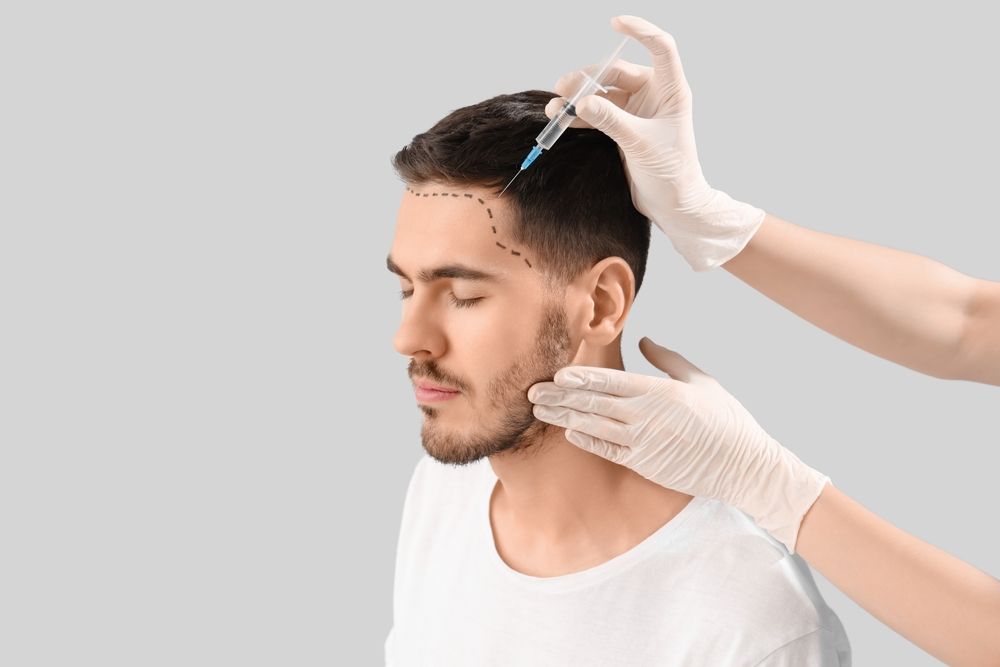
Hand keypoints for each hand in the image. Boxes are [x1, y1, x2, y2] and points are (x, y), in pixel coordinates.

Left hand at [526, 337, 829, 552]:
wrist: (744, 466)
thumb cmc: (727, 420)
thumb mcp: (701, 381)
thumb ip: (668, 360)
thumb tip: (645, 339)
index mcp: (659, 391)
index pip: (609, 381)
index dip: (579, 376)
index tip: (556, 373)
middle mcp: (646, 415)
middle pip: (592, 402)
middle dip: (560, 396)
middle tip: (533, 390)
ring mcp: (642, 442)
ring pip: (592, 425)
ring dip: (563, 416)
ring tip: (539, 410)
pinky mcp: (643, 464)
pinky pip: (606, 449)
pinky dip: (585, 439)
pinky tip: (567, 431)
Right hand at [548, 15, 764, 270]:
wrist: (672, 204)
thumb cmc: (670, 173)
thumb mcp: (640, 144)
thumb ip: (611, 121)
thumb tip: (581, 103)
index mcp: (670, 90)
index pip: (660, 47)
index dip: (640, 31)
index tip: (615, 23)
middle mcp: (653, 95)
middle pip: (616, 73)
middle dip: (588, 79)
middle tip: (562, 90)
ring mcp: (636, 110)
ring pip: (602, 93)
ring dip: (578, 99)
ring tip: (554, 107)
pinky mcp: (622, 126)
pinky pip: (597, 113)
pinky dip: (579, 116)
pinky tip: (561, 119)